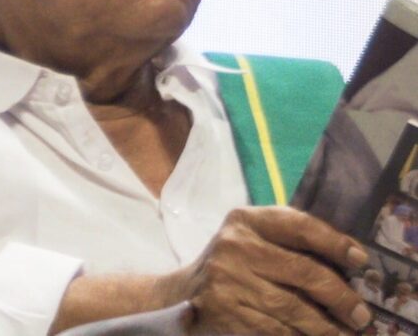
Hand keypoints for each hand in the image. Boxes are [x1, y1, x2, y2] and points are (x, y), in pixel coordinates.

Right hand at [161, 206, 372, 334]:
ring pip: (293, 308)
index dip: (334, 242)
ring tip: (347, 334)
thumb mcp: (250, 238)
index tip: (361, 260)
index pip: (298, 225)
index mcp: (245, 219)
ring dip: (327, 327)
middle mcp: (235, 245)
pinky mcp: (224, 312)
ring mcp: (227, 279)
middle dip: (340, 296)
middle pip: (303, 271)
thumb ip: (288, 241)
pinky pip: (275, 330)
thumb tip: (347, 259)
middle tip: (362, 314)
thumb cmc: (231, 263)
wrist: (183, 294)